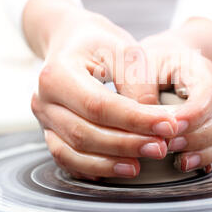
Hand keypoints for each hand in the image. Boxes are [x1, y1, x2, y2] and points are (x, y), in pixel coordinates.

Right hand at [26, 0, 178, 180]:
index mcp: (57, 73)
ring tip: (143, 163)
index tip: (168, 126)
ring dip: (110, 163)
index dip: (134, 120)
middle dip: (126, 144)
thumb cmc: (100, 43)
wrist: (72, 43)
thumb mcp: (123, 49)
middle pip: (84, 133)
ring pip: (73, 152)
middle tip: (161, 147)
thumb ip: (138, 83)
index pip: (98, 105)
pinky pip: (68, 160)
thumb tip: (155, 121)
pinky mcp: (51, 133)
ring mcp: (44, 120)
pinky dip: (94, 169)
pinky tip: (120, 168)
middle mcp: (43, 99)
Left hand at [139, 26, 211, 172]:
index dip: (194, 115)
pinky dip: (207, 159)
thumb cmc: (149, 61)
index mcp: (198, 69)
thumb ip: (139, 90)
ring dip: (204, 152)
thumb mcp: (138, 65)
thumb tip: (144, 122)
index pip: (208, 94)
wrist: (162, 59)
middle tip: (168, 147)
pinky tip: (188, 166)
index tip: (172, 128)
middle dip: (198, 138)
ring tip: (178, 162)